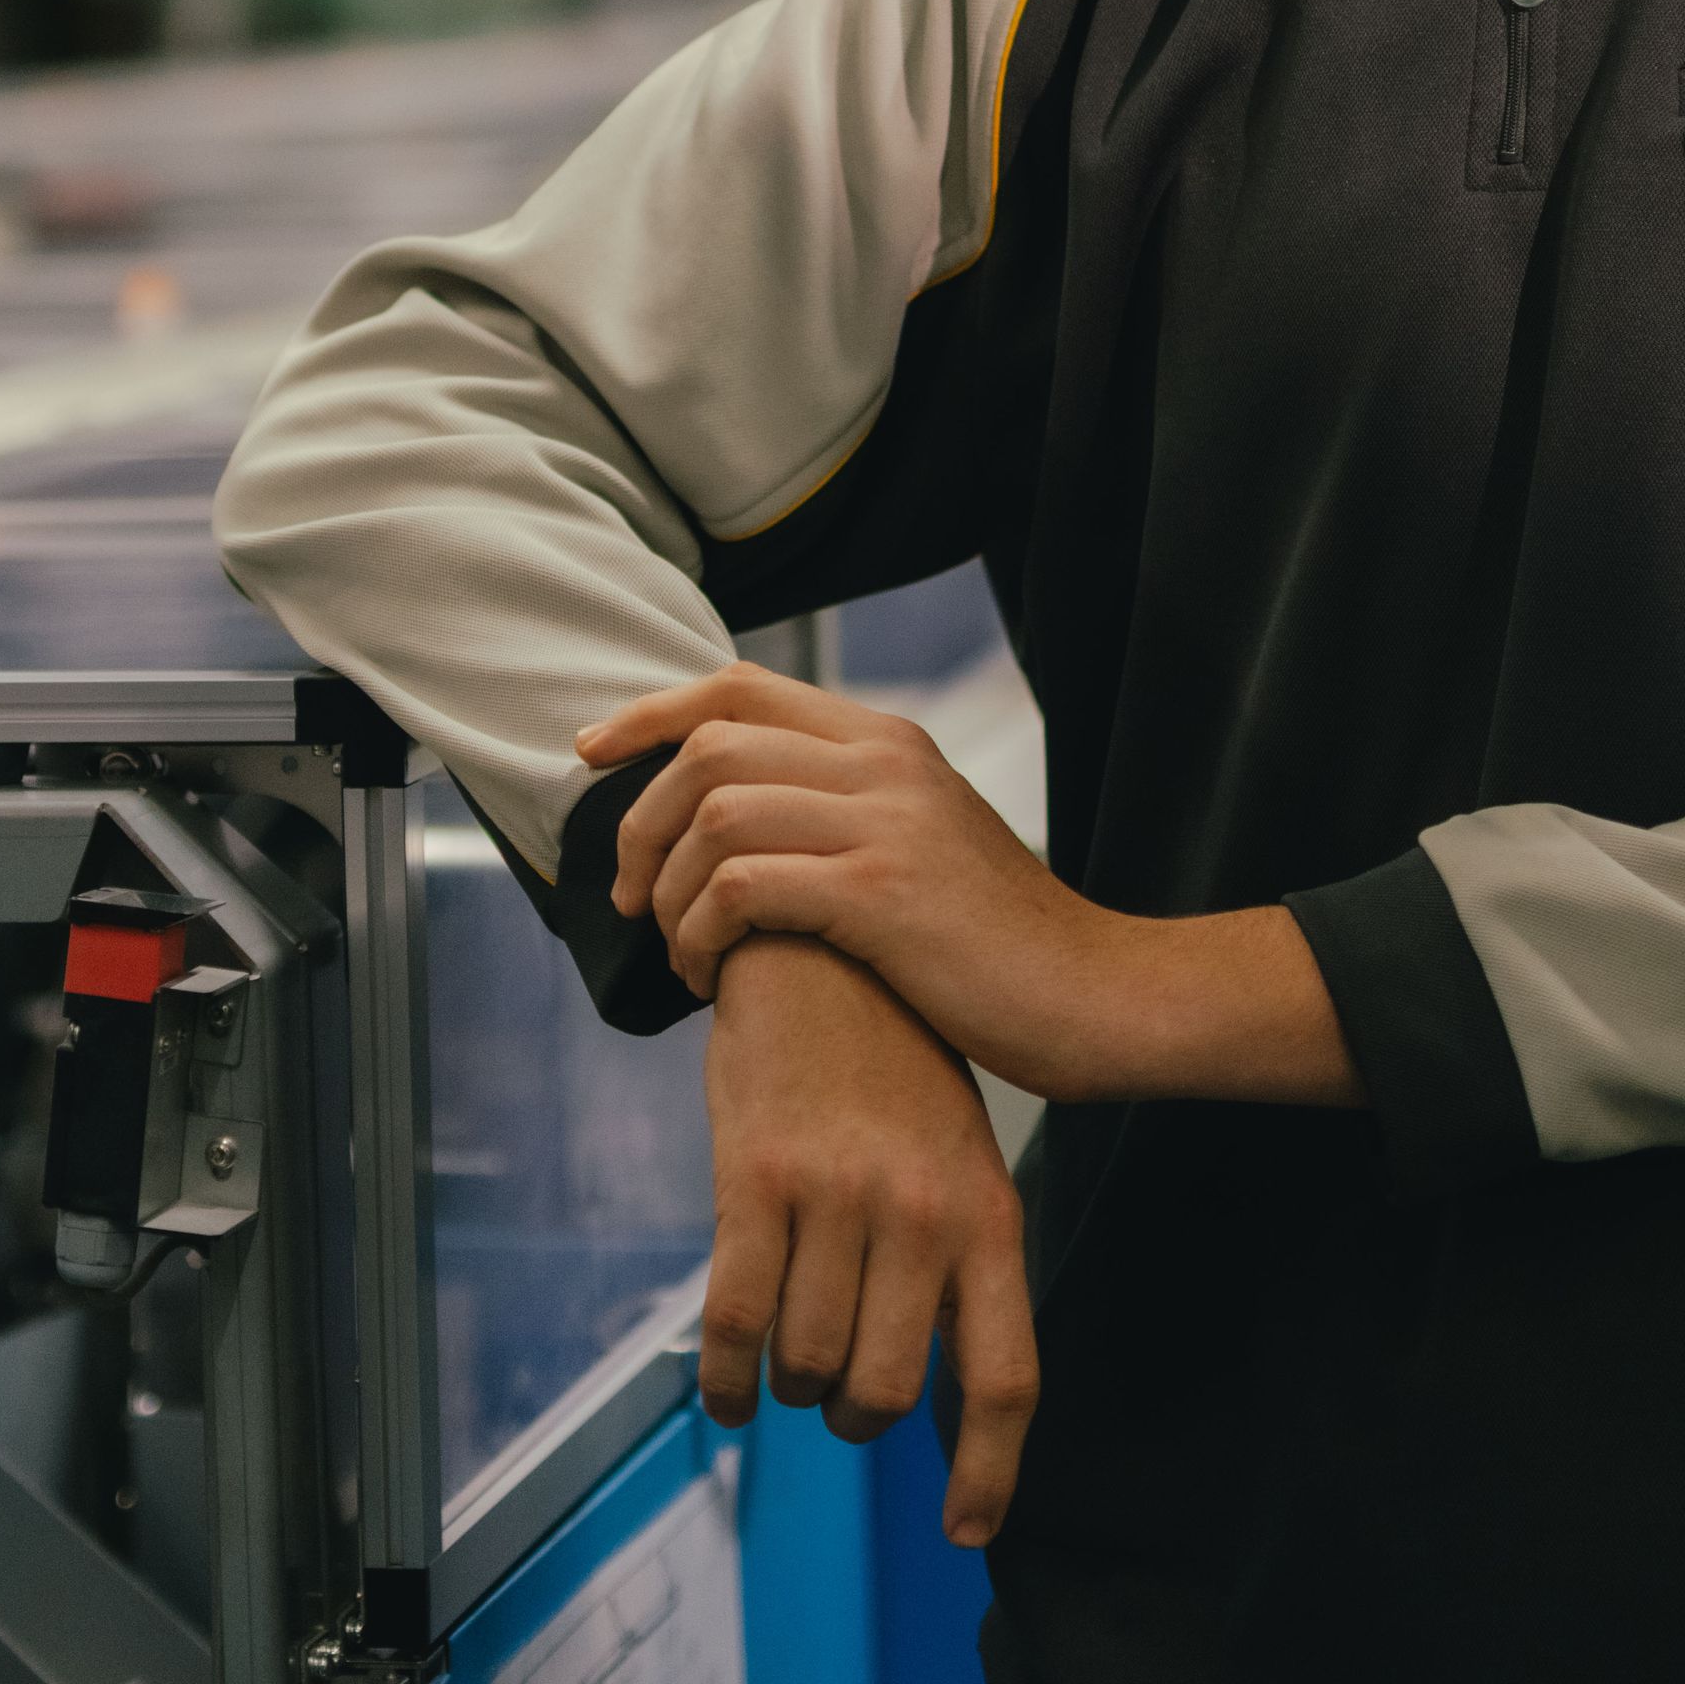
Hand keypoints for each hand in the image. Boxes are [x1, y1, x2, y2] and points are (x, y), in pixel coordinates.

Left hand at [580, 661, 1357, 1111]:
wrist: (1097, 996)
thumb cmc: (997, 947)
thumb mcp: (922, 847)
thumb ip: (843, 814)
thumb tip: (732, 823)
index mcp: (887, 741)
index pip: (737, 687)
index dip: (647, 712)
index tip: (587, 752)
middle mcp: (883, 762)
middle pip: (707, 748)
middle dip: (638, 823)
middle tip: (628, 900)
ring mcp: (885, 822)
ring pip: (713, 817)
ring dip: (668, 892)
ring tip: (679, 953)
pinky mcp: (882, 893)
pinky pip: (740, 886)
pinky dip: (701, 934)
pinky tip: (713, 979)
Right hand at [701, 935, 1035, 1546]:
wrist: (823, 955)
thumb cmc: (893, 1076)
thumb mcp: (956, 1161)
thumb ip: (955, 1267)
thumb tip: (941, 1393)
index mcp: (988, 1215)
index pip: (1005, 1378)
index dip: (988, 1473)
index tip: (964, 1532)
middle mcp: (922, 1214)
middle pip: (888, 1390)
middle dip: (853, 1414)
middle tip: (834, 1395)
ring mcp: (839, 1197)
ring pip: (808, 1361)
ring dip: (789, 1386)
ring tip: (782, 1361)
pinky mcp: (757, 1180)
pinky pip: (736, 1322)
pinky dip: (725, 1380)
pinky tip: (724, 1391)